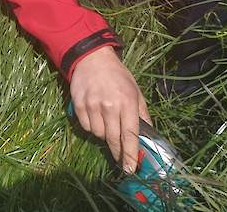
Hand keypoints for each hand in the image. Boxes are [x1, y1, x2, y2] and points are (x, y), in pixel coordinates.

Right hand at [69, 46, 151, 173]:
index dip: (131, 153)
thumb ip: (142, 114)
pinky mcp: (79, 105)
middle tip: (122, 162)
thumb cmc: (118, 76)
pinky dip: (92, 127)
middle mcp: (109, 105)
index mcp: (127, 101)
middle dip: (119, 153)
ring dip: (104, 135)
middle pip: (113, 139)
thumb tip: (148, 136)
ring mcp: (92, 105)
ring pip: (98, 134)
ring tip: (107, 123)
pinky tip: (95, 117)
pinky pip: (86, 127)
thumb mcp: (136, 91)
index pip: (129, 133)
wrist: (92, 58)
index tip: (131, 168)